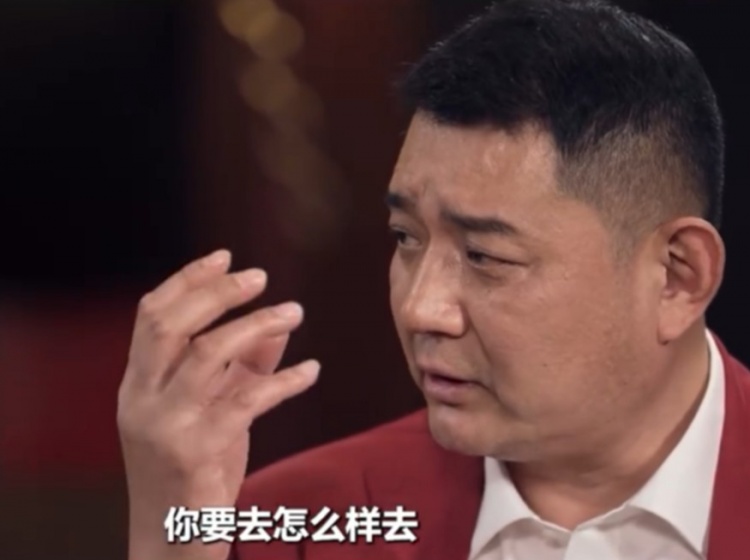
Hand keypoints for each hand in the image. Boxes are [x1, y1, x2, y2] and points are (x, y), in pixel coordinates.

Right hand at [117, 250, 319, 559]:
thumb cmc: (194, 468)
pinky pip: (246, 401)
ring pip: (207, 354)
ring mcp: (165, 425)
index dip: (188, 279)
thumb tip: (278, 325)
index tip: (226, 255)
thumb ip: (242, 366)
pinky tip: (312, 372)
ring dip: (257, 326)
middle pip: (171, 323)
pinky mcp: (196, 452)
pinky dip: (284, 381)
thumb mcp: (213, 410)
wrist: (173, 537)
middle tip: (260, 276)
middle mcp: (141, 398)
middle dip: (216, 292)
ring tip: (295, 312)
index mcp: (138, 383)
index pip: (152, 314)